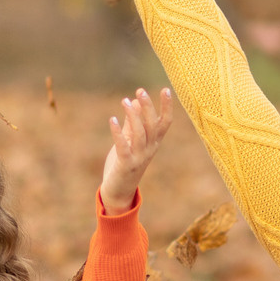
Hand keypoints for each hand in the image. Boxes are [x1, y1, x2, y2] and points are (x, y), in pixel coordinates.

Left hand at [98, 87, 173, 211]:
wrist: (118, 190)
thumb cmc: (125, 163)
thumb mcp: (130, 141)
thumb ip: (132, 122)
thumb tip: (134, 101)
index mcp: (154, 143)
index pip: (165, 122)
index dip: (167, 106)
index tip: (166, 89)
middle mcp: (150, 149)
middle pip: (153, 125)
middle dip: (148, 107)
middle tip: (140, 91)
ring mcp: (139, 157)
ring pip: (140, 134)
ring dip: (132, 116)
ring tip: (124, 100)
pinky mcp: (126, 164)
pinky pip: (123, 146)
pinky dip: (118, 132)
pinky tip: (112, 119)